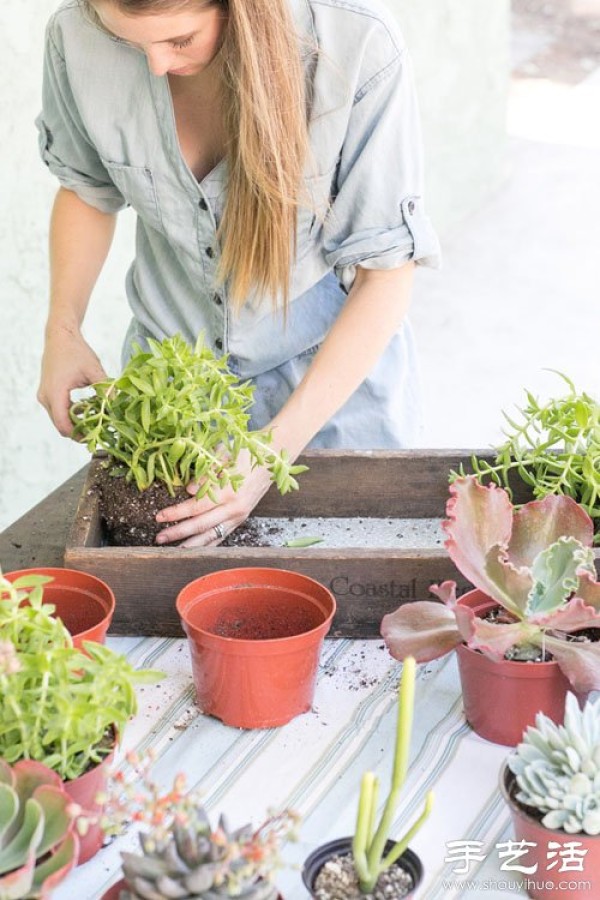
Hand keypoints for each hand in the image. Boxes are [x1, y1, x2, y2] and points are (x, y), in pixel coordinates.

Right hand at [38, 327, 107, 435]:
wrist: (60, 336)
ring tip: (97, 422)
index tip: (97, 438)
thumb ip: (105, 389)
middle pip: (61, 425)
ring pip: (59, 419)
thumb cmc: (76, 351)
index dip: (80, 435)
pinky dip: (72, 414)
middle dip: (80, 431)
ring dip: (76, 423)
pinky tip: (89, 411)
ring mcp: (44, 396)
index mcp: (55, 392)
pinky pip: (58, 411)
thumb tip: (119, 406)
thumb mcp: (94, 370)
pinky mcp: (47, 394)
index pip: (64, 424)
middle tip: (100, 433)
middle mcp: (45, 397)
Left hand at [154, 449, 272, 547]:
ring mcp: (238, 517)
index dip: (176, 513)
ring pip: (211, 536)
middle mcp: (234, 508)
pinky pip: (221, 536)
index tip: (159, 516)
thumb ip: (206, 473)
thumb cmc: (245, 455)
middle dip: (178, 532)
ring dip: (190, 544)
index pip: (196, 506)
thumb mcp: (224, 457)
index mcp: (228, 491)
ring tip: (173, 549)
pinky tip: (193, 548)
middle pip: (201, 525)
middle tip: (159, 538)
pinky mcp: (240, 521)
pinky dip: (207, 544)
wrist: (271, 462)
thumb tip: (189, 489)